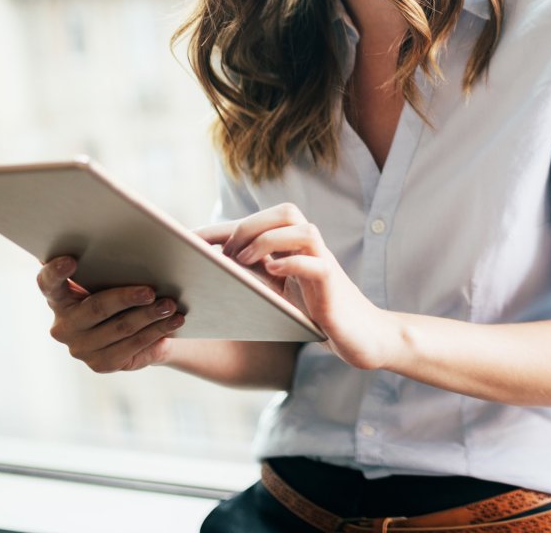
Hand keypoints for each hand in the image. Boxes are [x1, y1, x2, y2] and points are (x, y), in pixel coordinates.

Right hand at [37, 256, 185, 372]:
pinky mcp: (100, 364)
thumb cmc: (120, 292)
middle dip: (126, 298)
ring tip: (170, 305)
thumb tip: (140, 245)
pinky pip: (132, 346)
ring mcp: (80, 347)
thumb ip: (108, 265)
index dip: (56, 271)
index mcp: (59, 297)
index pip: (48, 283)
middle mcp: (64, 325)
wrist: (137, 330)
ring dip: (149, 316)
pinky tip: (173, 322)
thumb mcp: (111, 278)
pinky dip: (156, 332)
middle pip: (96, 308)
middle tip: (151, 291)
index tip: (71, 260)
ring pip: (120, 328)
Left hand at [194, 203, 401, 370]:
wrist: (363, 338)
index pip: (258, 222)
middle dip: (249, 225)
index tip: (187, 240)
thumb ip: (255, 279)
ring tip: (243, 260)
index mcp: (295, 250)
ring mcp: (325, 265)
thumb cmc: (317, 316)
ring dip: (268, 240)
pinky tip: (273, 273)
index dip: (221, 227)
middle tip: (225, 255)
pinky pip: (316, 264)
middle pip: (286, 212)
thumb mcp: (279, 296)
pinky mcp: (334, 287)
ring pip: (303, 229)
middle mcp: (311, 251)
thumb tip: (208, 275)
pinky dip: (293, 263)